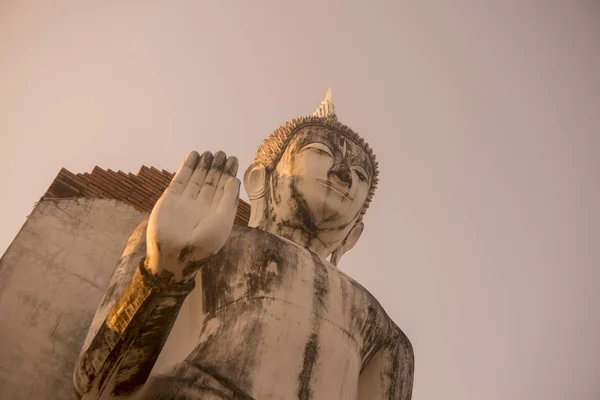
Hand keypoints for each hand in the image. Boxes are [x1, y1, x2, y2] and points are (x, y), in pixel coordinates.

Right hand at [146, 151, 239, 281]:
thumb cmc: (204, 242)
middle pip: (211, 182)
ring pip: (196, 179)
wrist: (175, 255)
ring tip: (209, 152)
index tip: (233, 159)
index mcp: (217, 214)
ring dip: (203, 165)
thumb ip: (229, 199)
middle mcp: (202, 207)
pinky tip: (193, 155)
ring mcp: (186, 202)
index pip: (224, 189)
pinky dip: (187, 167)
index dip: (228, 174)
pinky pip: (180, 180)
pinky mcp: (170, 199)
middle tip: (222, 153)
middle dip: (217, 167)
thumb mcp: (223, 220)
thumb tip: (233, 179)